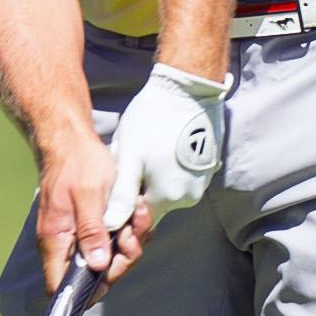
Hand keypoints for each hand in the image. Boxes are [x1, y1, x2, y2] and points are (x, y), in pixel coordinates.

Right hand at [35, 131, 147, 293]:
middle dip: (121, 259)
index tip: (111, 271)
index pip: (61, 287)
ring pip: (108, 258)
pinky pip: (112, 242)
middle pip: (94, 277)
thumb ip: (92, 231)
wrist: (72, 140)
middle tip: (131, 233)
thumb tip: (98, 265)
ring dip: (129, 241)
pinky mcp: (92, 228)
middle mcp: (65, 245)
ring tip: (138, 213)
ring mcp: (78, 237)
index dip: (85, 291)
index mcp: (56, 241)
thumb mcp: (88, 195)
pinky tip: (136, 212)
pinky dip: (128, 230)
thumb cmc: (76, 163)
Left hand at [103, 64, 225, 232]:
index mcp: (167, 198)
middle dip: (139, 190)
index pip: (140, 222)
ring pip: (167, 190)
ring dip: (153, 178)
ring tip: (147, 150)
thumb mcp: (129, 157)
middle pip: (154, 205)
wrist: (189, 90)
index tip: (118, 186)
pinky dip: (169, 168)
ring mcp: (200, 182)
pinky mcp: (206, 168)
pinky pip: (181, 177)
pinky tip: (161, 146)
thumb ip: (120, 195)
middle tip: (131, 160)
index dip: (125, 209)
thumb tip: (109, 225)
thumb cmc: (155, 119)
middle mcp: (188, 197)